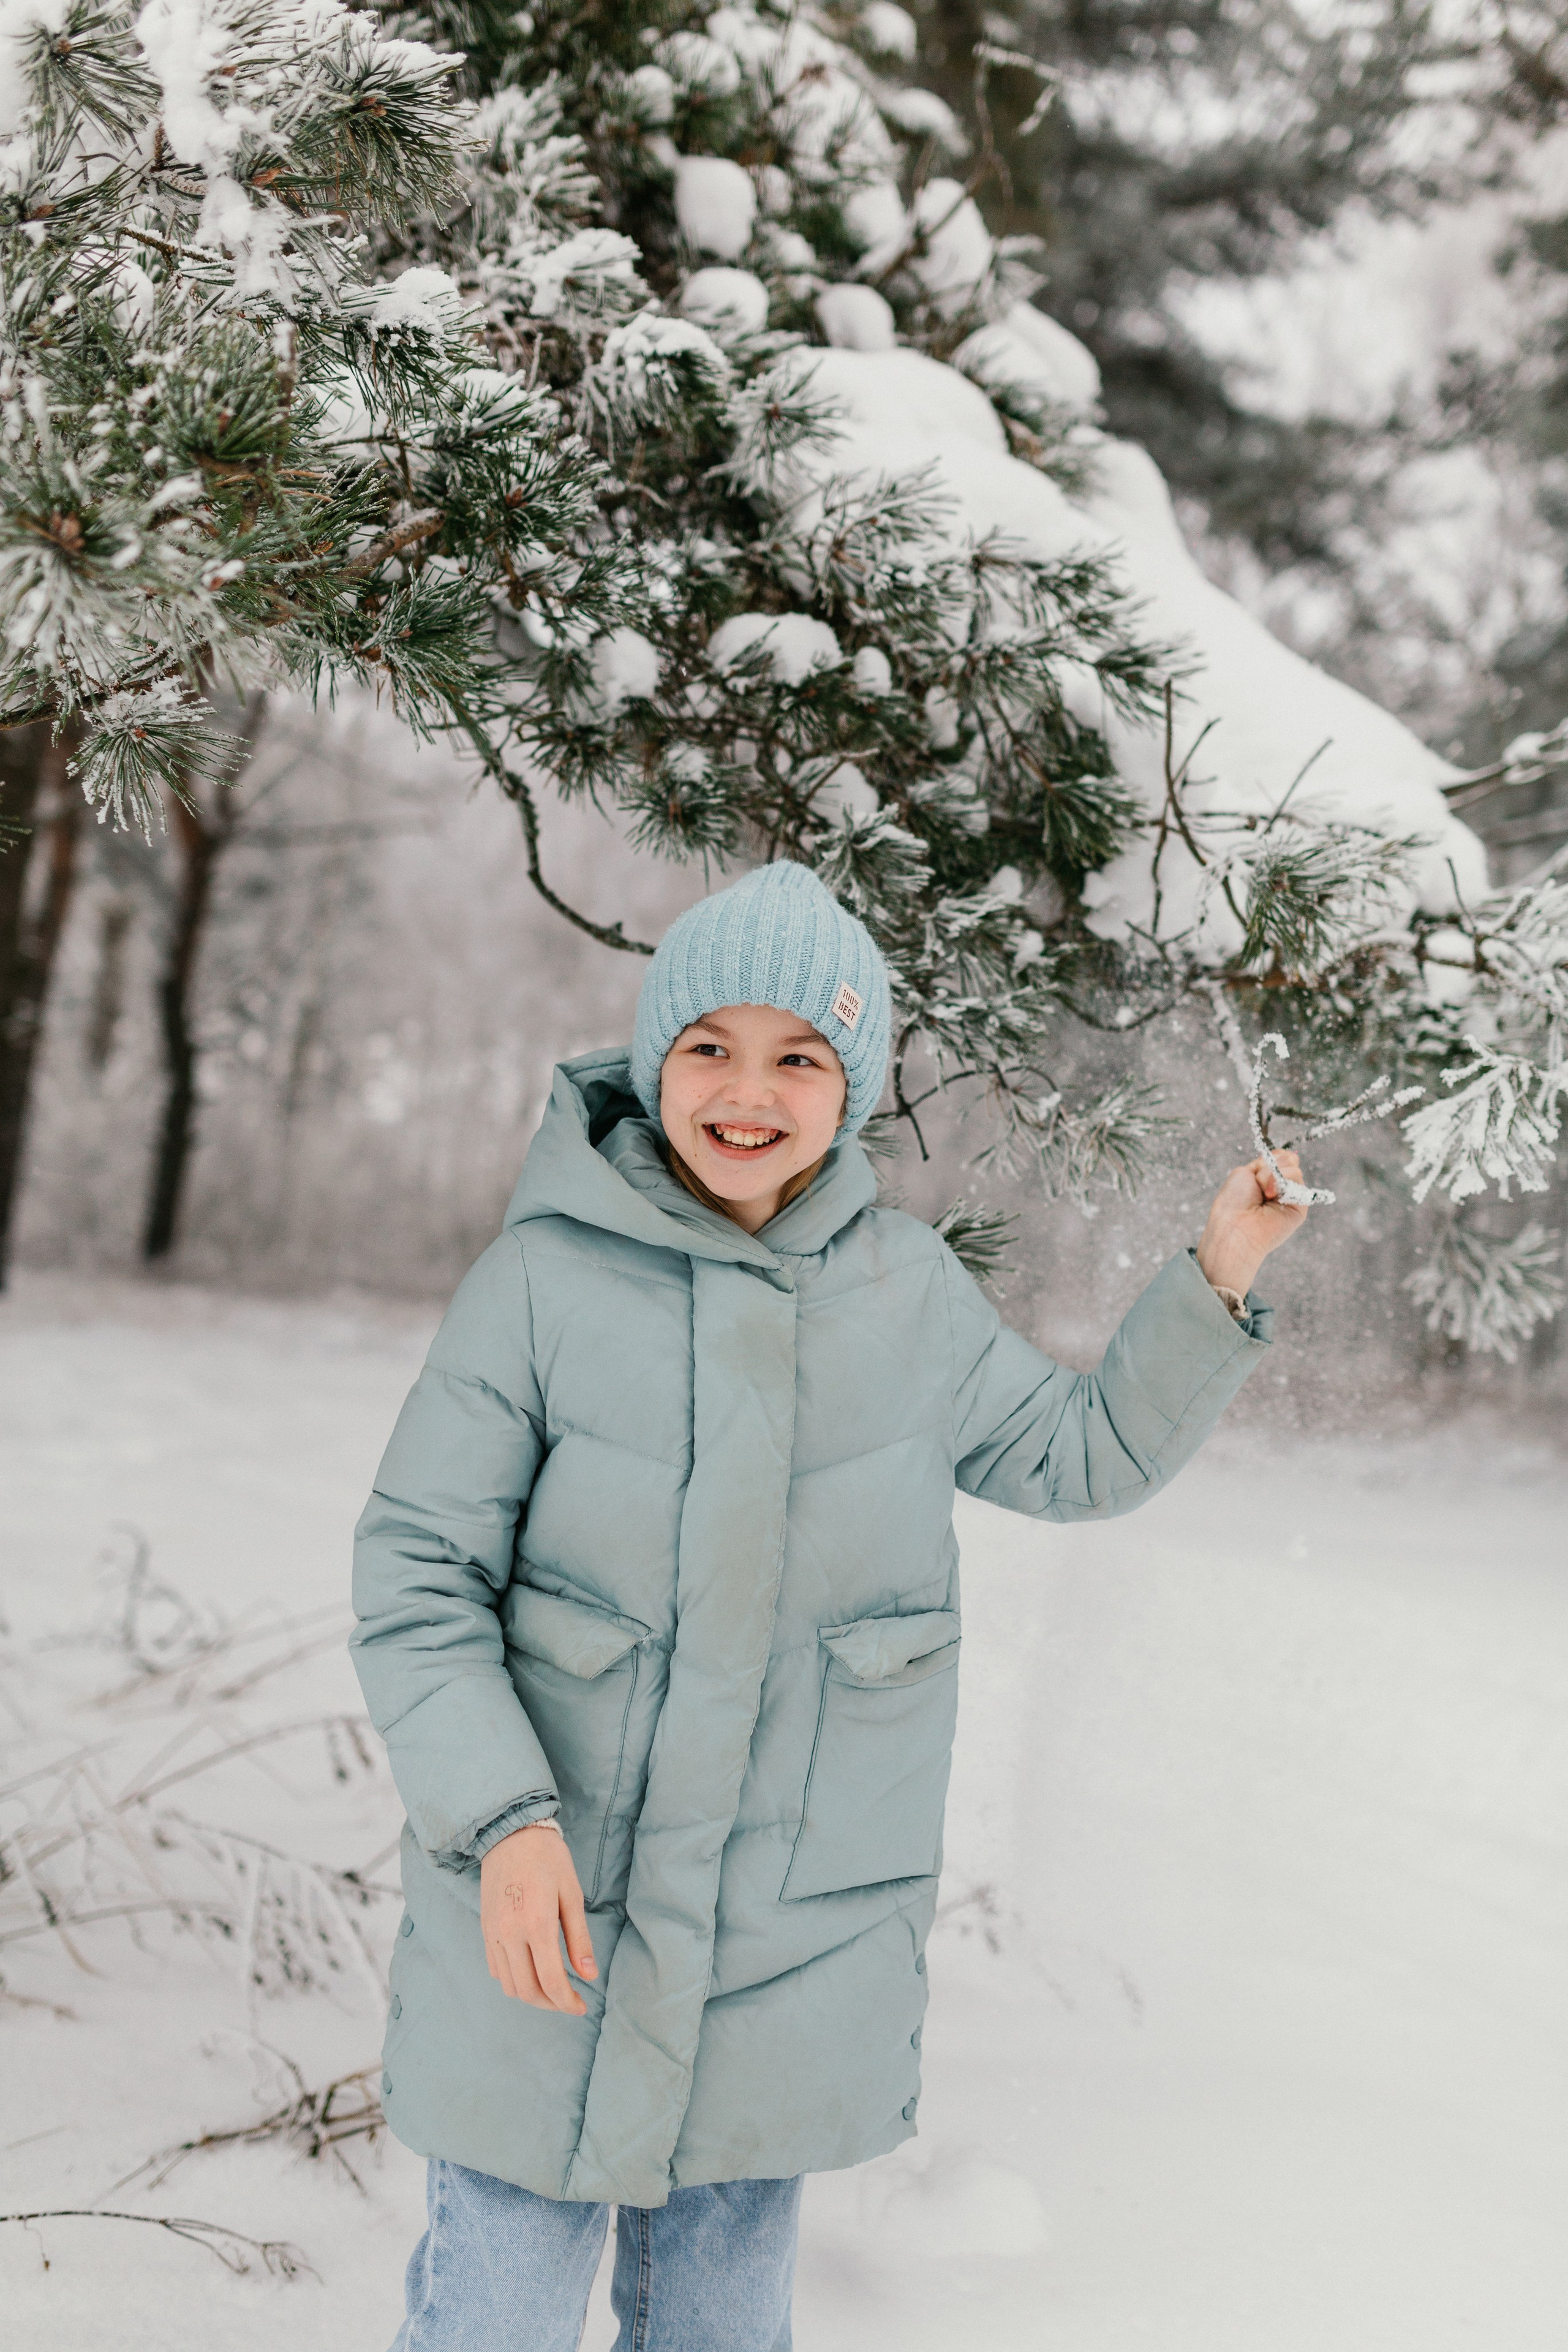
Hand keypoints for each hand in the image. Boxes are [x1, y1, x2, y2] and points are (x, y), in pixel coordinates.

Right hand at [480, 1824, 596, 2015]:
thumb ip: (579, 1938)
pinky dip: (515, 1980)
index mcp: (537, 1923)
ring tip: (553, 1990)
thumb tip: (589, 1975)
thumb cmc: (548, 1859)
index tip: (581, 2007)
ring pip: (510, 1985)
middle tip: (570, 2002)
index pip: (551, 1981)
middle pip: (528, 1991)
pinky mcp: (485, 1930)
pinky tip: (532, 1971)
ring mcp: (493, 1934)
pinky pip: (497, 1969)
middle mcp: (510, 1934)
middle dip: (551, 2005)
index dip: (567, 2002)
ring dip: (532, 1996)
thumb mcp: (572, 1893)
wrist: (510, 1834)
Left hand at [1196, 1149, 1309, 1299]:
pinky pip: (1299, 1178)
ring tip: (1263, 1194)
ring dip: (1272, 1175)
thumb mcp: (1245, 1171)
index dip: (1271, 1158)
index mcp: (1266, 1181)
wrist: (1236, 1225)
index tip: (1257, 1169)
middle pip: (1290, 1159)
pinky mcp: (1300, 1206)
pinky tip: (1272, 1197)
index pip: (1281, 1157)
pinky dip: (1282, 1180)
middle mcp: (1281, 1189)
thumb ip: (1267, 1163)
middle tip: (1258, 1185)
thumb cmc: (1234, 1200)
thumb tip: (1289, 1158)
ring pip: (1294, 1167)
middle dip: (1271, 1166)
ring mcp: (1291, 1197)